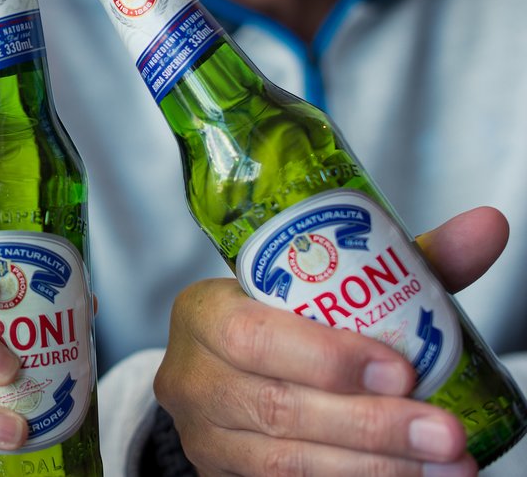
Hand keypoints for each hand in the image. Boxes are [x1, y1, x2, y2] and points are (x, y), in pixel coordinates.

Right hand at [155, 206, 508, 475]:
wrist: (226, 371)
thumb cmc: (281, 316)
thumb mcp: (322, 283)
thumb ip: (397, 262)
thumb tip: (486, 227)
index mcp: (204, 311)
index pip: (253, 334)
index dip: (325, 357)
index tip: (401, 368)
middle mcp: (193, 376)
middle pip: (277, 407)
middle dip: (371, 425)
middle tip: (445, 432)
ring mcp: (205, 435)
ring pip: (286, 461)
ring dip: (375, 467)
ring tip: (448, 466)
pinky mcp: (224, 476)